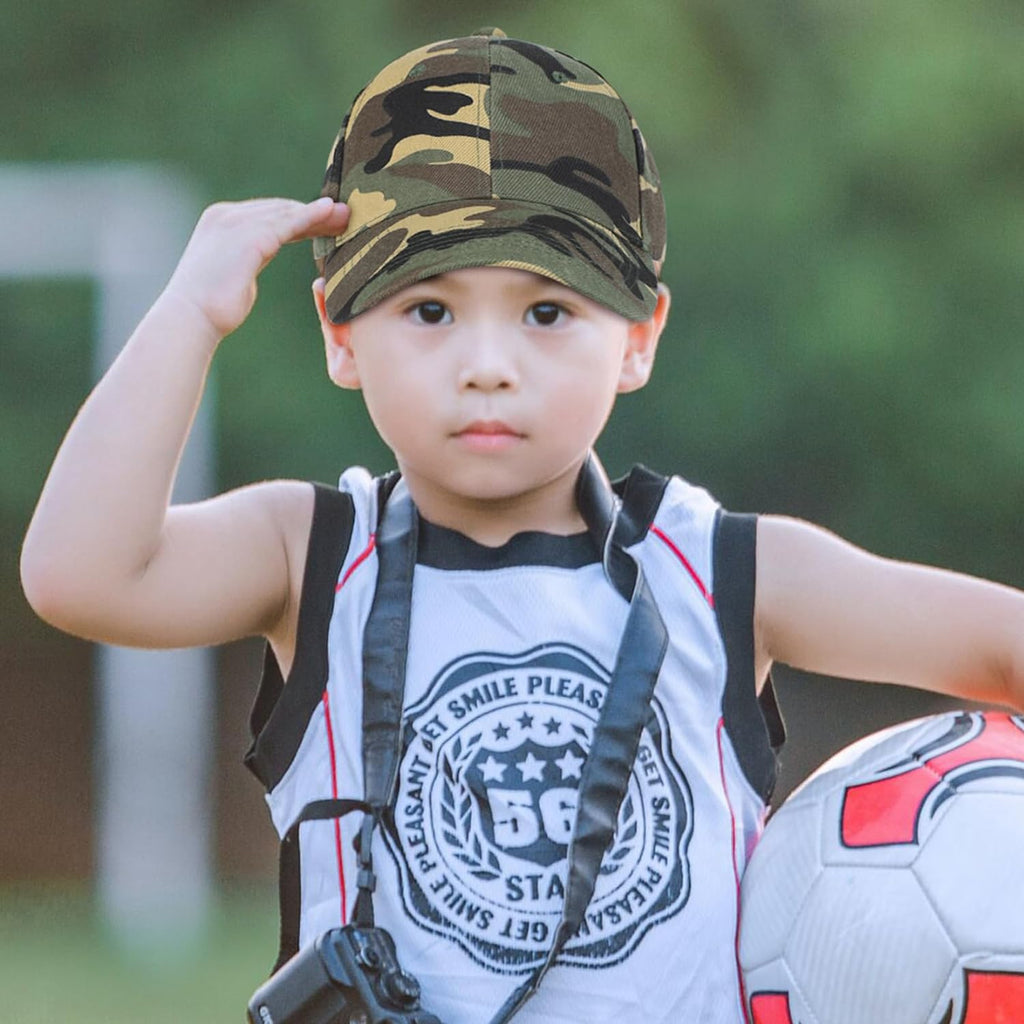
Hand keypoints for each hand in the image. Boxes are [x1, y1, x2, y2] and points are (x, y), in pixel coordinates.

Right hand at [162, 196, 348, 338]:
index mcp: (221, 221)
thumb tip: (263, 254)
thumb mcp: (235, 270)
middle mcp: (227, 216)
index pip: (268, 215)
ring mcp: (236, 223)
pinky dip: (311, 217)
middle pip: (280, 210)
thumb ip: (249, 256)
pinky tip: (330, 212)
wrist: (191, 318)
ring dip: (319, 214)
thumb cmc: (211, 307)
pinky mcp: (250, 237)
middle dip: (313, 213)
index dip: (299, 217)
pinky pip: (288, 223)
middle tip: (344, 215)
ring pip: (287, 213)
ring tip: (346, 215)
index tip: (325, 222)